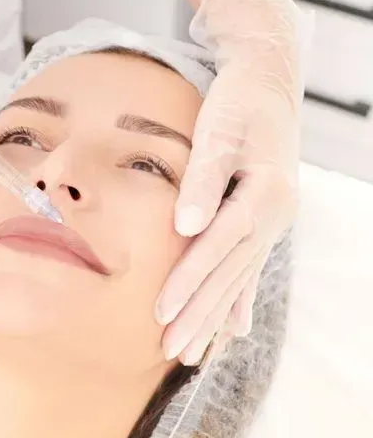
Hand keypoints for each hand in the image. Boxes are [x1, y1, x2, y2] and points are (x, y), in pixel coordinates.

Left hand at [156, 0, 307, 363]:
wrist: (268, 82)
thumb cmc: (238, 101)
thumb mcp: (219, 130)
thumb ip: (202, 179)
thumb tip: (184, 226)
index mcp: (266, 192)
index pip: (221, 246)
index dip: (191, 280)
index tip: (162, 311)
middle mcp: (274, 214)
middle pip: (232, 274)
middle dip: (200, 315)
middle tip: (172, 351)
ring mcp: (272, 221)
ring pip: (240, 279)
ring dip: (215, 318)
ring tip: (193, 355)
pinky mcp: (262, 221)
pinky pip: (248, 270)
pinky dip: (238, 302)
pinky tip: (234, 331)